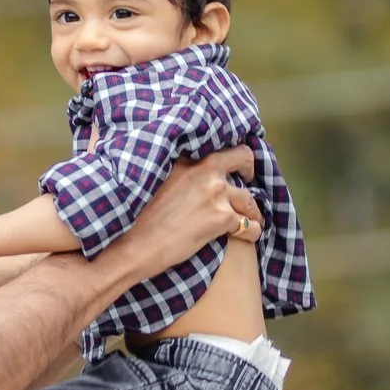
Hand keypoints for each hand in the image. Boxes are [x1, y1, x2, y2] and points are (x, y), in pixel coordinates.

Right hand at [112, 146, 260, 281]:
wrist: (138, 243)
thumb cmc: (142, 217)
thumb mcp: (159, 181)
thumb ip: (181, 172)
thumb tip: (195, 177)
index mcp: (188, 159)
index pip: (221, 147)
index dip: (232, 157)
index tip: (235, 166)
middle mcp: (205, 170)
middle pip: (243, 158)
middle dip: (250, 170)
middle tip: (249, 181)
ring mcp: (216, 193)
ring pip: (248, 199)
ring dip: (252, 211)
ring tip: (251, 219)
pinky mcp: (222, 217)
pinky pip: (248, 225)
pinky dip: (251, 232)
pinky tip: (249, 236)